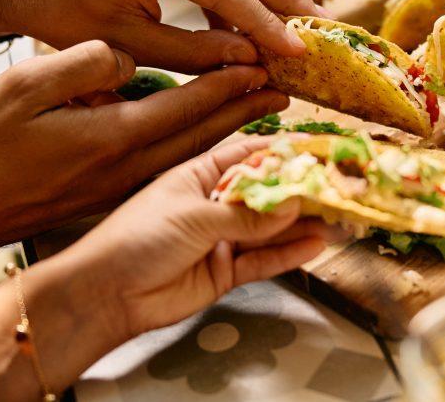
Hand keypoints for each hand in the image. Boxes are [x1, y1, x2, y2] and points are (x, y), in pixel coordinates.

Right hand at [0, 40, 289, 255]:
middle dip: (248, 105)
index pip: (189, 103)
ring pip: (196, 151)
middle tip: (285, 85)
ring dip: (235, 127)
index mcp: (115, 135)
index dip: (229, 80)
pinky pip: (177, 164)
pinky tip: (219, 135)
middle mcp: (132, 165)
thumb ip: (79, 66)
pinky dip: (207, 145)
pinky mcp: (118, 192)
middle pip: (206, 131)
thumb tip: (123, 56)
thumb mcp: (20, 90)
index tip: (263, 61)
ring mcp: (128, 183)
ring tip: (267, 106)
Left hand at [64, 138, 329, 337]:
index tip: (320, 149)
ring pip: (272, 228)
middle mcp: (214, 202)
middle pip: (268, 192)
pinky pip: (265, 259)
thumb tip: (293, 203)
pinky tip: (316, 245)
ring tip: (339, 217)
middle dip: (303, 190)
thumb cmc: (133, 239)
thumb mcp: (194, 216)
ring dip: (304, 223)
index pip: (251, 155)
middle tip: (340, 186)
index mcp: (200, 174)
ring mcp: (221, 237)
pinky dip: (290, 253)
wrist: (104, 295)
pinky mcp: (225, 270)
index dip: (286, 151)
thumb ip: (247, 214)